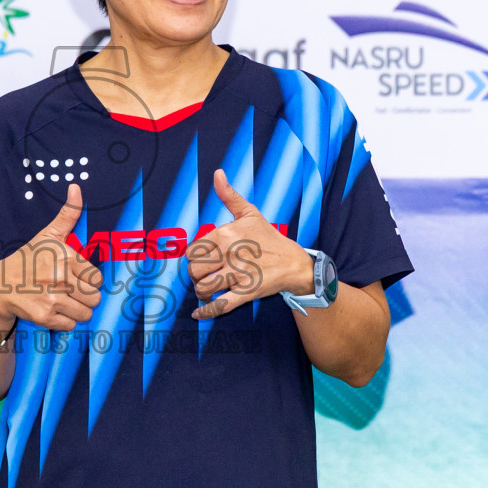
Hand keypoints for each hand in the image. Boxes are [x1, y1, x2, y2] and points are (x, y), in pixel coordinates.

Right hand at [0, 183, 103, 332]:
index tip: (72, 277)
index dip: (86, 280)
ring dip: (76, 311)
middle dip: (84, 297)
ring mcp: (53, 298)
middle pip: (95, 298)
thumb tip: (76, 188)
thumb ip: (68, 214)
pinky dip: (64, 322)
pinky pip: (71, 325)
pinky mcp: (45, 317)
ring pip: (86, 313)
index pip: (97, 278)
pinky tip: (52, 311)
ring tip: (61, 301)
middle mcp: (60, 277)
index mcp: (66, 256)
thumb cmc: (28, 259)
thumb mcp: (48, 235)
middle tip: (67, 291)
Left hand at [188, 169, 311, 319]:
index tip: (205, 260)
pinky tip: (199, 313)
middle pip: (194, 270)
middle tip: (206, 275)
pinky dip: (207, 312)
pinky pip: (220, 305)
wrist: (294, 262)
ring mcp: (238, 274)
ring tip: (208, 289)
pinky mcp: (246, 293)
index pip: (192, 251)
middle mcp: (229, 253)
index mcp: (225, 234)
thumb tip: (218, 173)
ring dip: (202, 292)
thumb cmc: (268, 237)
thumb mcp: (250, 213)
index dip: (195, 258)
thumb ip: (229, 195)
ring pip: (204, 288)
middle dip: (196, 275)